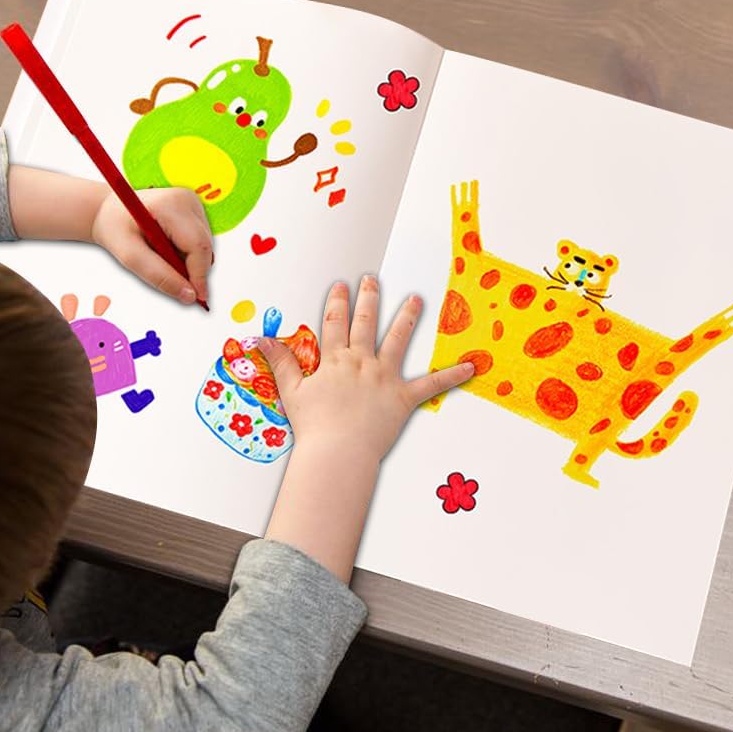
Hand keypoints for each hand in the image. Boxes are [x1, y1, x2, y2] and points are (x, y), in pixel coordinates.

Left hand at [91, 188, 212, 304]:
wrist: (109, 211)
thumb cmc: (115, 228)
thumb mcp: (129, 256)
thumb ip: (159, 276)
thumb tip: (189, 296)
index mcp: (171, 204)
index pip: (197, 245)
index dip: (200, 275)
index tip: (198, 298)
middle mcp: (187, 200)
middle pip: (204, 247)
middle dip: (192, 271)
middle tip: (172, 283)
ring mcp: (193, 204)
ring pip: (204, 248)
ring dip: (188, 263)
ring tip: (159, 258)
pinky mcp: (195, 211)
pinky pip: (200, 243)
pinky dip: (187, 255)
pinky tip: (167, 249)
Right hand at [258, 276, 473, 461]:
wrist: (337, 453)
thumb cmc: (315, 427)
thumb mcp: (292, 391)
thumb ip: (280, 362)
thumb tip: (261, 339)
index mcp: (335, 360)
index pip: (335, 323)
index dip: (337, 302)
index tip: (341, 285)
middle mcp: (362, 362)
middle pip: (365, 322)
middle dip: (368, 298)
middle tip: (372, 278)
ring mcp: (384, 378)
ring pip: (398, 340)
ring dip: (407, 317)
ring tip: (416, 299)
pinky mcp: (403, 399)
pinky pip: (432, 385)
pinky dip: (452, 375)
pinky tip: (471, 365)